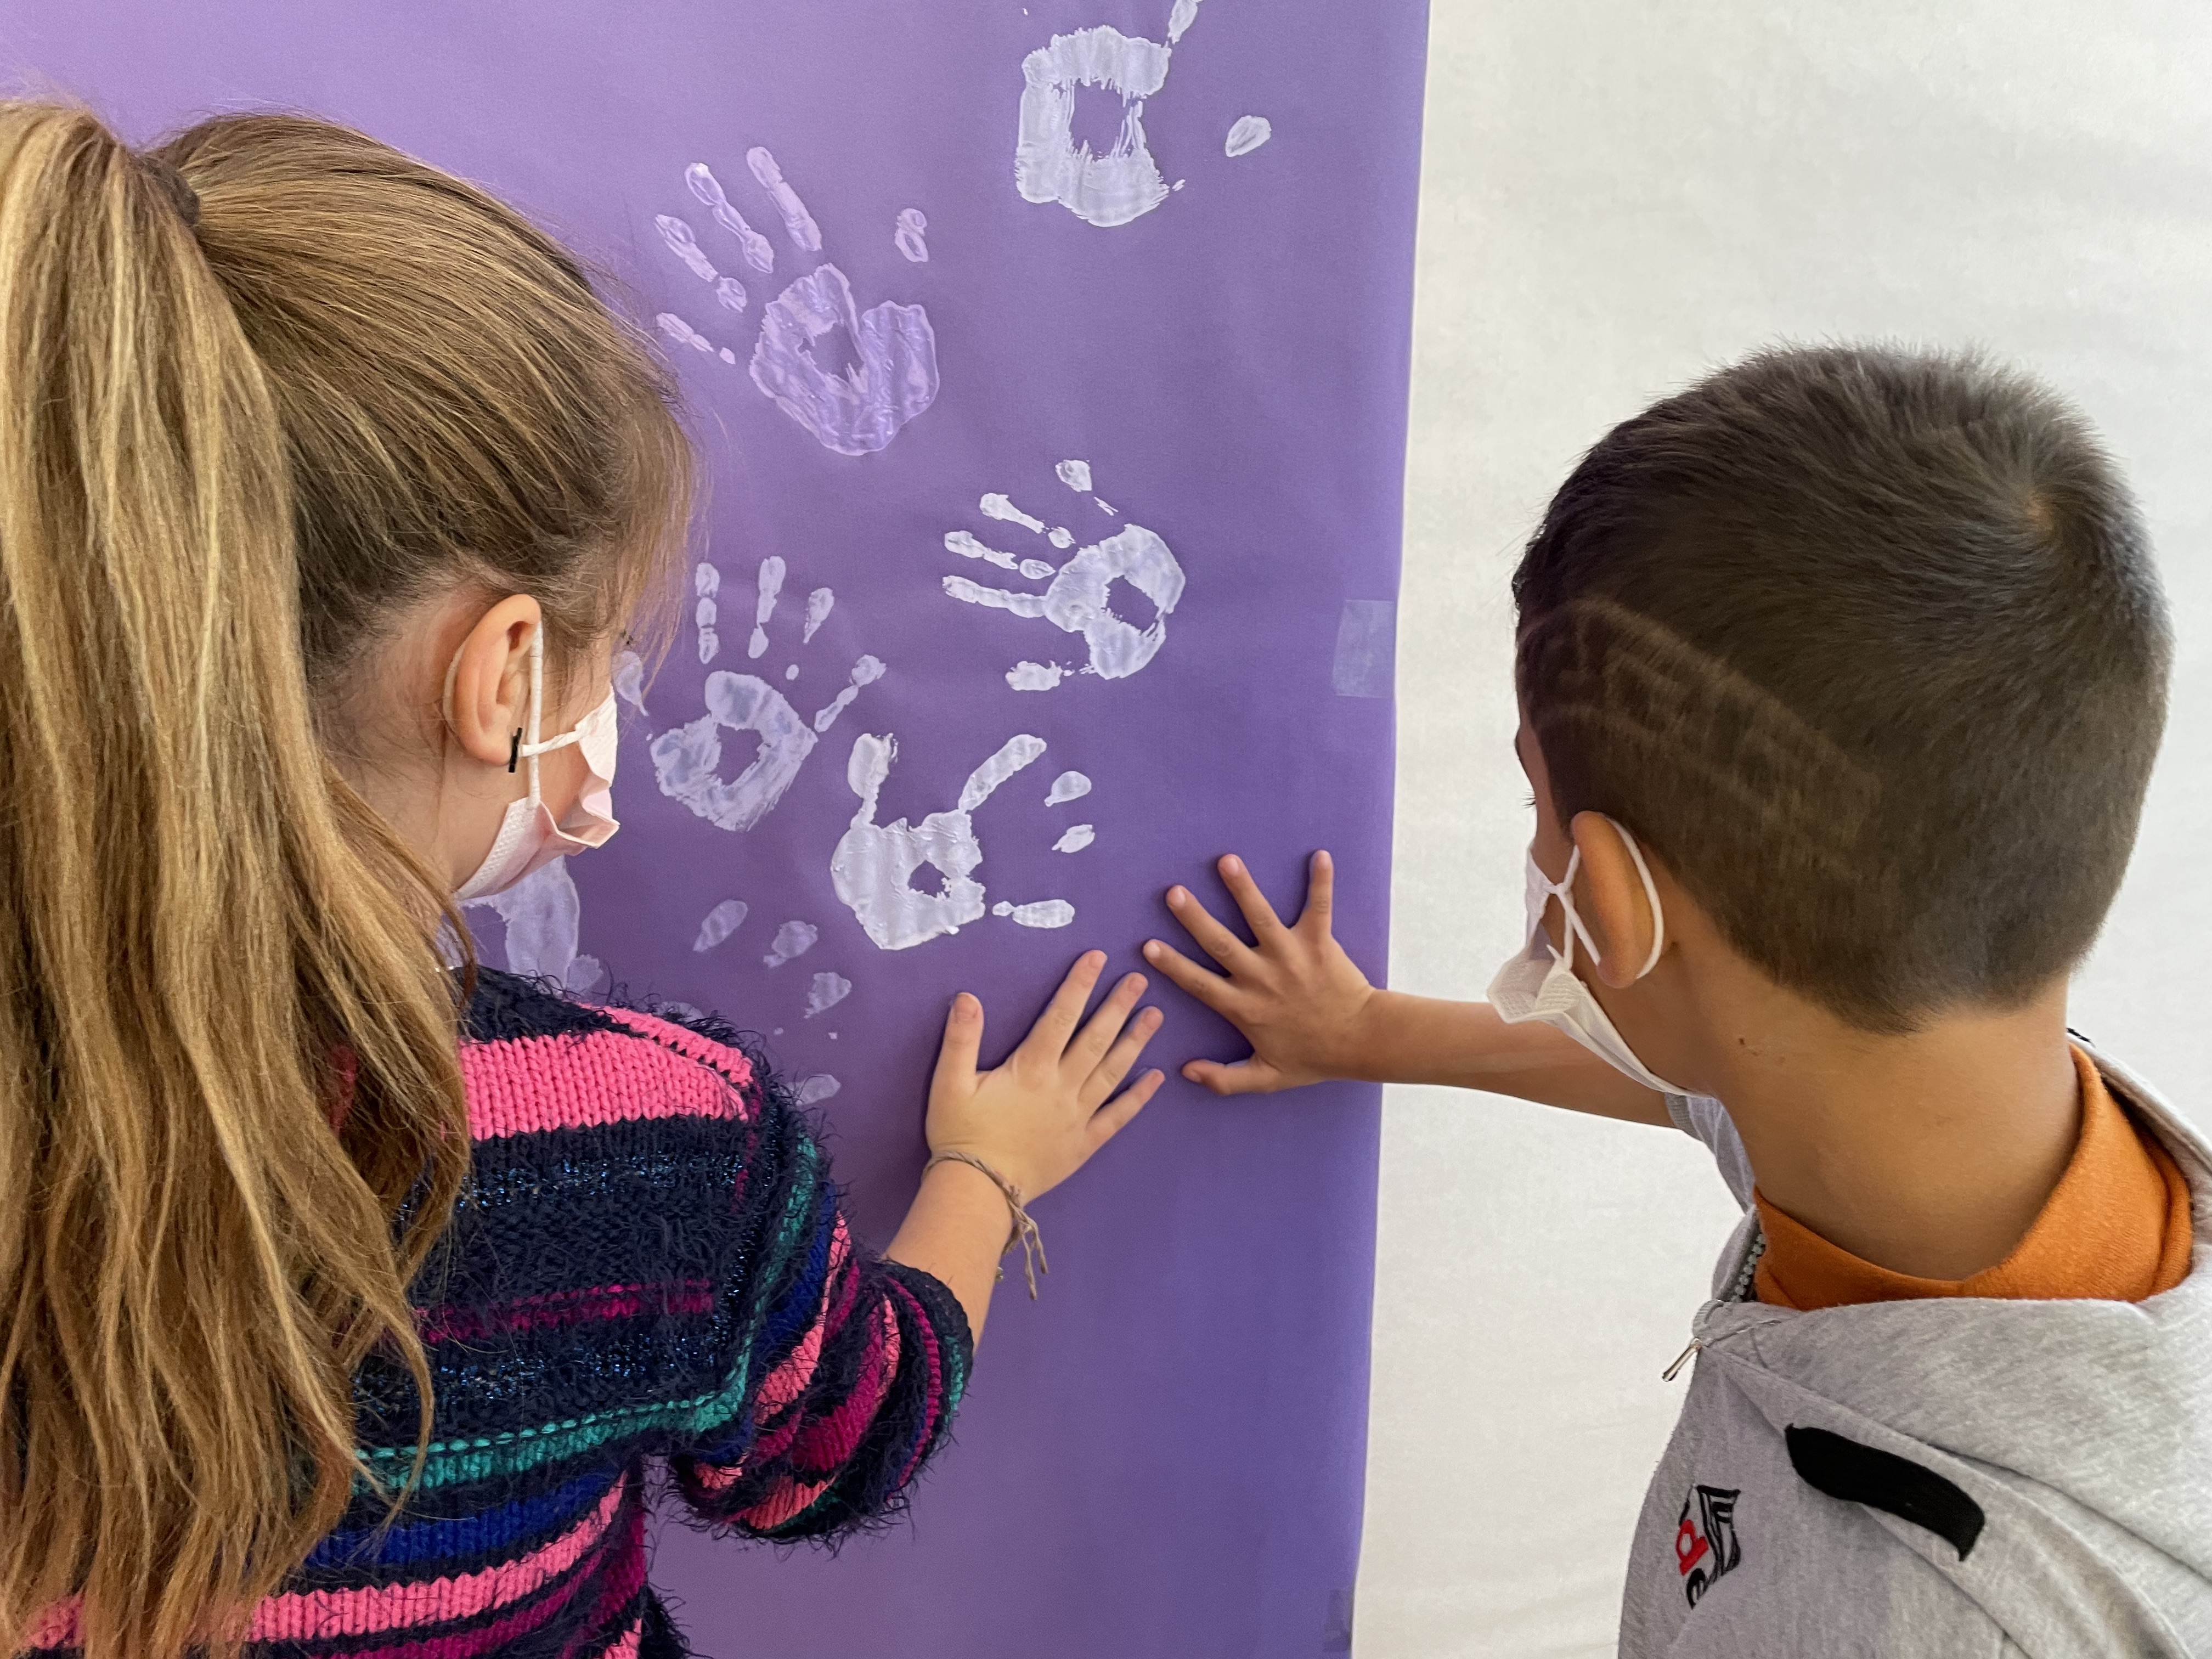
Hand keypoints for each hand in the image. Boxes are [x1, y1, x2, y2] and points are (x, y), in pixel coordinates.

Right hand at [926, 951, 1162, 1201]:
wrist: (978, 1191)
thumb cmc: (960, 1135)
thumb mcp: (948, 1083)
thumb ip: (961, 1039)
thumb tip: (968, 996)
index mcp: (1031, 1069)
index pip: (1060, 1016)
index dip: (1079, 985)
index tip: (1097, 958)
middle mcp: (1062, 1087)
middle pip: (1096, 1039)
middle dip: (1118, 1006)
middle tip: (1140, 980)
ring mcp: (1078, 1116)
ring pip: (1113, 1072)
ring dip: (1136, 1042)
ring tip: (1156, 1016)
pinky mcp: (1084, 1144)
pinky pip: (1118, 1117)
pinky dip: (1138, 1097)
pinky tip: (1156, 1078)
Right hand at [1142, 851, 1376, 1094]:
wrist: (1361, 1043)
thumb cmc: (1314, 1058)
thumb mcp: (1266, 1078)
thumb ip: (1224, 1079)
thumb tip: (1186, 1071)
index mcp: (1245, 1008)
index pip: (1200, 983)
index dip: (1172, 965)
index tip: (1148, 945)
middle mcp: (1262, 978)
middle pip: (1221, 944)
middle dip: (1195, 918)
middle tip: (1173, 892)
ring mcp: (1291, 957)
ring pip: (1261, 917)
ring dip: (1243, 888)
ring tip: (1227, 861)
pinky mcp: (1319, 943)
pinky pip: (1320, 907)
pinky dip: (1321, 881)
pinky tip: (1321, 855)